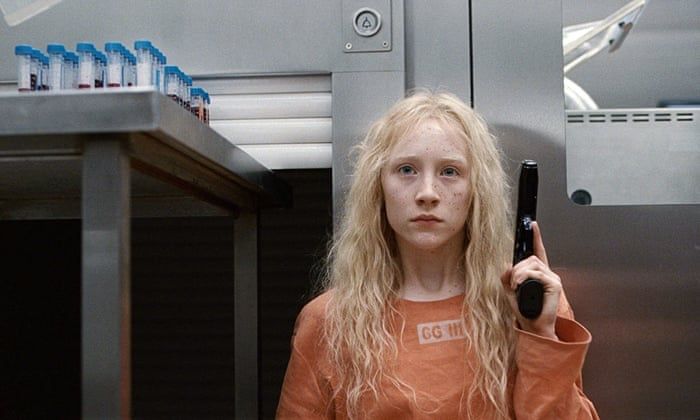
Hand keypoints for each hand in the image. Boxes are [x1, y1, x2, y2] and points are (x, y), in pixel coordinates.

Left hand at [501, 222, 560, 338]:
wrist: (534, 328)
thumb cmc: (525, 313)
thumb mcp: (510, 293)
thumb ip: (507, 278)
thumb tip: (506, 265)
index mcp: (538, 275)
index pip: (538, 252)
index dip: (536, 237)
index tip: (533, 225)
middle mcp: (547, 274)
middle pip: (531, 258)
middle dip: (518, 267)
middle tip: (512, 281)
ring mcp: (552, 279)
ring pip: (533, 264)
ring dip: (519, 273)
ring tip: (515, 285)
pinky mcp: (555, 285)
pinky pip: (538, 274)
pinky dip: (525, 277)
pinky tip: (520, 286)